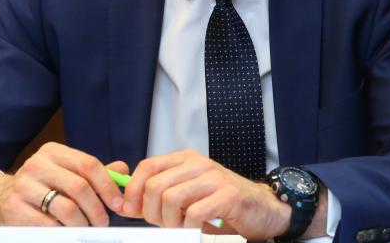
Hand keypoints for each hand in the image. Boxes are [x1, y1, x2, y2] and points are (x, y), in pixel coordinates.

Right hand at [0, 143, 127, 231]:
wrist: (0, 199)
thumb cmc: (41, 187)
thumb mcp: (65, 173)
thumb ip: (94, 172)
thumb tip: (123, 170)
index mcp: (53, 152)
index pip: (88, 164)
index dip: (107, 186)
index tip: (117, 203)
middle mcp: (37, 165)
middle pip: (80, 187)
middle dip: (97, 209)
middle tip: (103, 222)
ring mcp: (24, 186)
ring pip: (67, 209)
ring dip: (83, 224)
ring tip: (86, 229)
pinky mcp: (15, 208)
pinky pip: (49, 225)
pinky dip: (63, 232)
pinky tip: (66, 231)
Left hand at [119, 149, 290, 239]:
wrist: (263, 209)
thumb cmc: (224, 203)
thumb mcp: (187, 197)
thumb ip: (158, 199)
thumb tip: (126, 206)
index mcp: (186, 160)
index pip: (147, 167)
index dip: (134, 191)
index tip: (130, 210)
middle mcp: (198, 164)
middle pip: (155, 186)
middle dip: (151, 213)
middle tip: (163, 224)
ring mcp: (214, 177)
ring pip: (170, 199)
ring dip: (169, 222)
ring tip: (181, 227)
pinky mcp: (227, 195)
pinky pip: (193, 214)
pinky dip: (188, 227)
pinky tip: (196, 228)